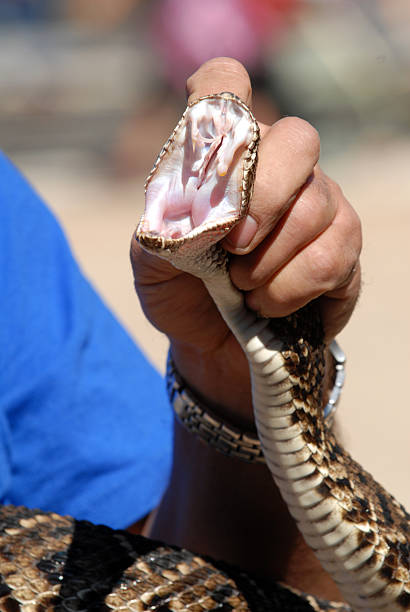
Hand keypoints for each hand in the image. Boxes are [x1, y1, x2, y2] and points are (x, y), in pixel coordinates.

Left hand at [131, 57, 361, 427]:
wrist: (217, 344)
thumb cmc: (183, 294)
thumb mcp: (152, 265)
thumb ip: (160, 229)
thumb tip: (194, 212)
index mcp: (225, 159)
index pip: (226, 89)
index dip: (220, 89)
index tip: (206, 122)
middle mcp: (279, 170)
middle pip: (298, 140)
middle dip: (267, 196)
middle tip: (235, 244)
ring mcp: (320, 205)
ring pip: (317, 204)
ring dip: (271, 258)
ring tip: (242, 286)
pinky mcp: (344, 248)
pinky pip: (333, 255)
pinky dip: (292, 286)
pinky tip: (268, 302)